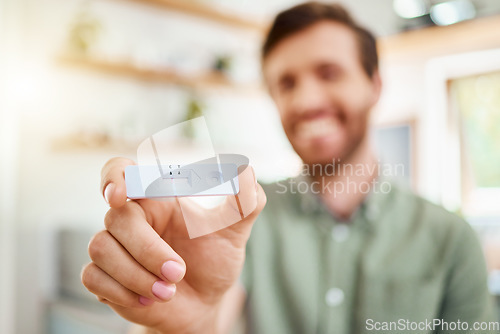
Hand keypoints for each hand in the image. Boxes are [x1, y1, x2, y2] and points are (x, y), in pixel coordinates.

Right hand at [81, 158, 265, 332]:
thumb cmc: (214, 260)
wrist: (203, 303)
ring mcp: (114, 246)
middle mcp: (131, 218)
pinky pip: (93, 278)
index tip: (118, 194)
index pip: (122, 170)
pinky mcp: (104, 276)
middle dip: (147, 250)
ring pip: (101, 249)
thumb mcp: (235, 230)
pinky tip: (149, 299)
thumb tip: (245, 171)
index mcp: (157, 197)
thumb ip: (244, 200)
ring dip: (136, 275)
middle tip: (178, 272)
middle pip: (116, 219)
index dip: (113, 176)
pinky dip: (122, 292)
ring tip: (168, 291)